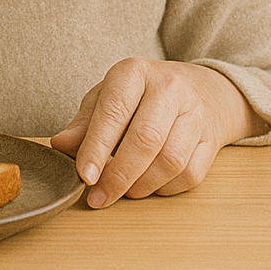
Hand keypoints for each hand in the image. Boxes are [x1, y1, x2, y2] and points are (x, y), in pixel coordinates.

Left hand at [49, 58, 267, 207]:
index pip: (114, 111)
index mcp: (135, 72)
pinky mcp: (211, 139)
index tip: (85, 176)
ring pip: (170, 161)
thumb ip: (84, 122)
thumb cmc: (143, 95)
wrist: (204, 90)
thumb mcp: (108, 96)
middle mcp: (169, 87)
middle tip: (99, 197)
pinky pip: (189, 174)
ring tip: (123, 191)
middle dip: (119, 176)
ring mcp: (195, 113)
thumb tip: (59, 145)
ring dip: (142, 185)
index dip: (97, 147)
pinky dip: (165, 188)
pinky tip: (149, 186)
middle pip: (146, 140)